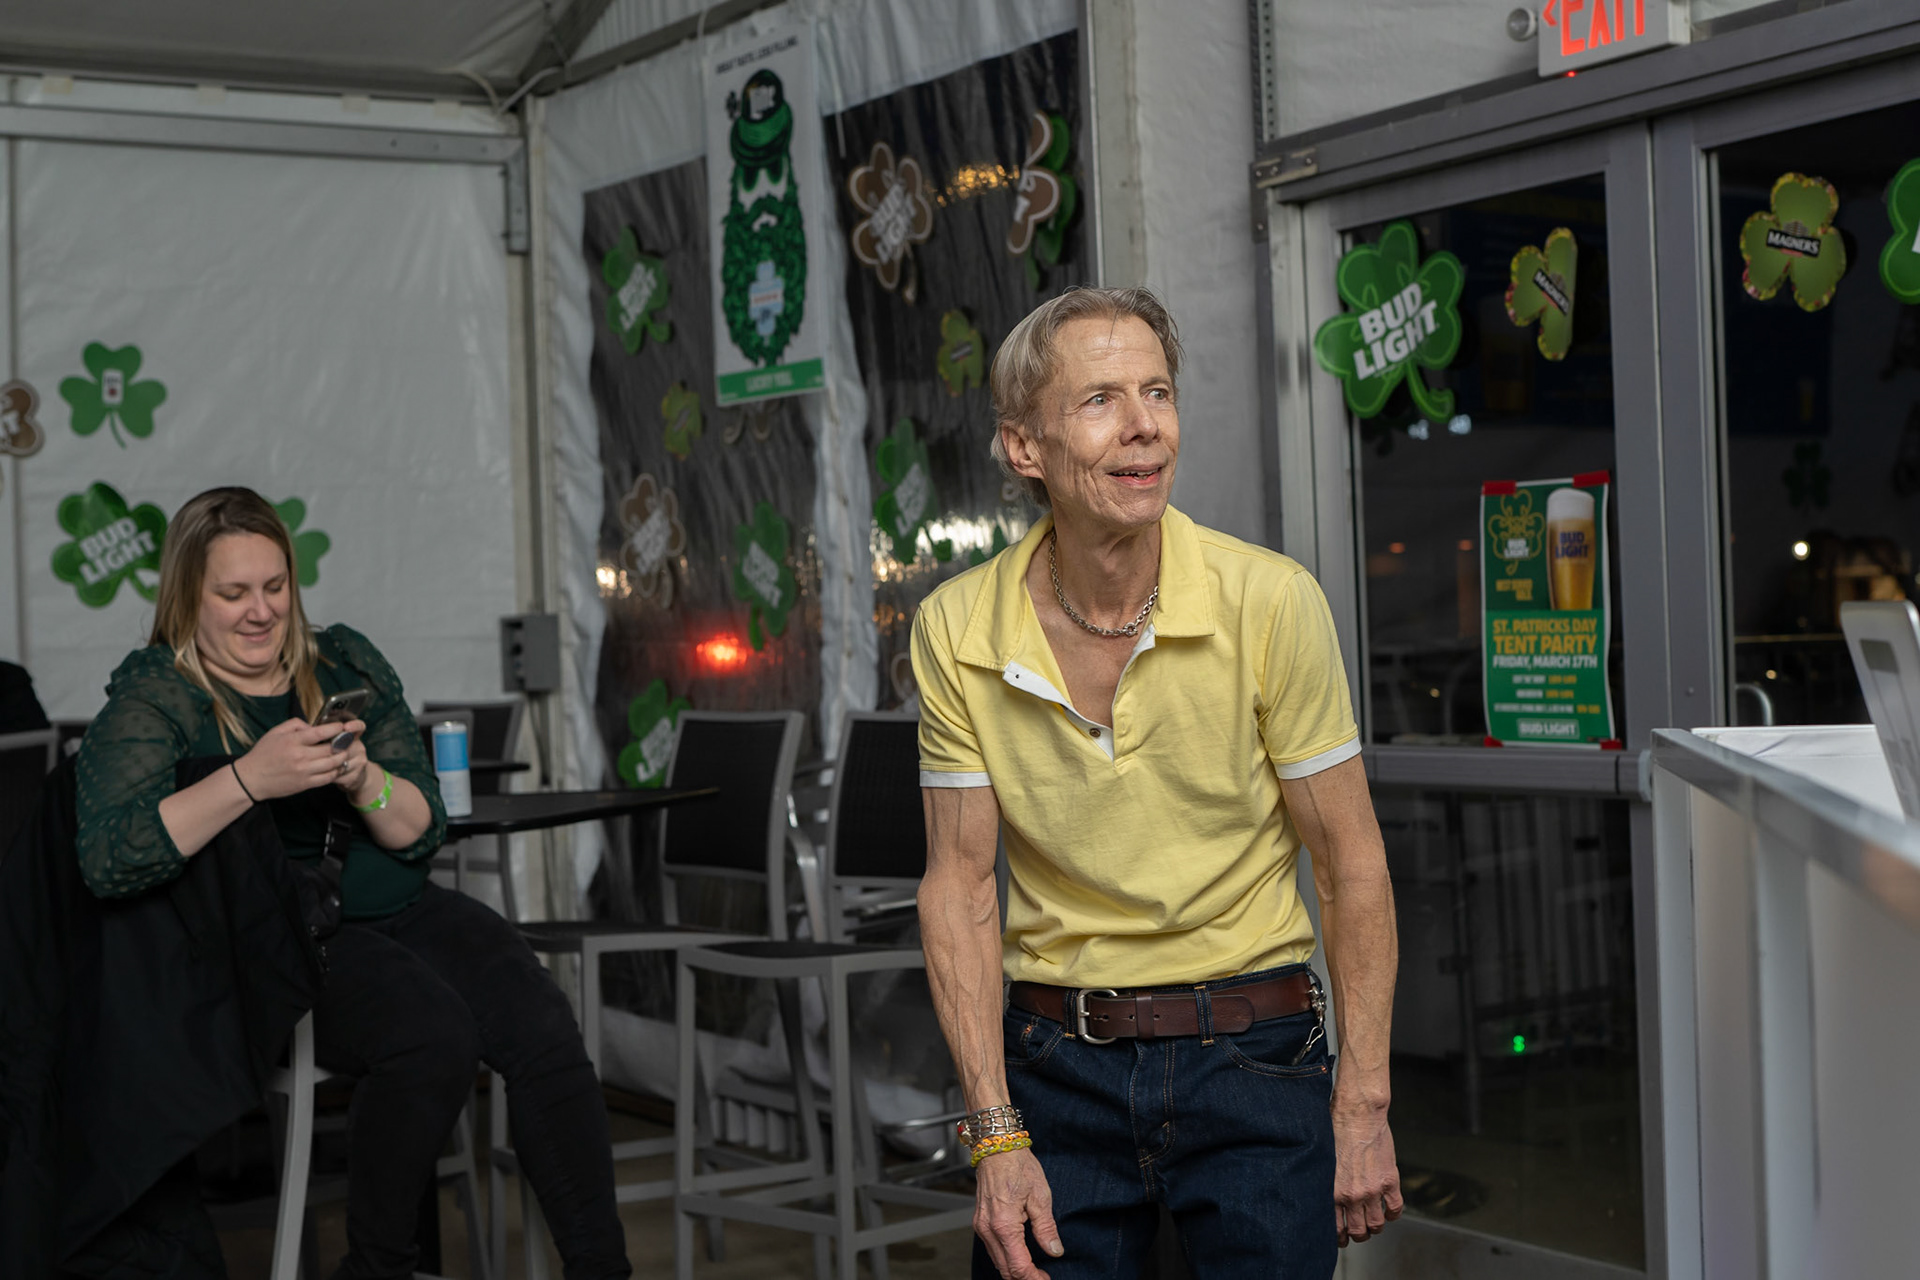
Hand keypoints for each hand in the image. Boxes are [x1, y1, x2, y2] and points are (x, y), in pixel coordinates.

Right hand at [235, 717, 367, 800]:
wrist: (251, 779)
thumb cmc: (263, 754)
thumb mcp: (275, 732)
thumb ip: (296, 725)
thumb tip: (313, 726)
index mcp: (293, 741)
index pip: (321, 732)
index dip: (336, 729)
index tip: (342, 727)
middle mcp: (300, 756)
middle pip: (331, 749)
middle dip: (343, 743)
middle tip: (347, 740)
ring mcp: (304, 771)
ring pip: (333, 764)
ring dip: (342, 757)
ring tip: (344, 752)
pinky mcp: (305, 784)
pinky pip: (328, 778)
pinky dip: (336, 771)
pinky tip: (336, 766)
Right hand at [974, 1147, 1061, 1279]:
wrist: (997, 1147)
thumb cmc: (1018, 1166)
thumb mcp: (1040, 1196)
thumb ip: (1046, 1228)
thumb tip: (1054, 1250)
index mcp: (1004, 1225)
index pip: (1019, 1267)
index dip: (1034, 1279)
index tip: (1046, 1279)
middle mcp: (988, 1229)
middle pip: (1005, 1270)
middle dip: (1024, 1278)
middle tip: (1042, 1277)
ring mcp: (981, 1226)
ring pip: (997, 1261)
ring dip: (1014, 1270)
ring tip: (1034, 1269)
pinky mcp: (980, 1221)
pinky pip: (991, 1249)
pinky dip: (1005, 1257)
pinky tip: (1019, 1254)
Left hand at [1332, 1100, 1401, 1245]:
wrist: (1357, 1114)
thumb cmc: (1335, 1131)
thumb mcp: (1322, 1162)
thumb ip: (1326, 1184)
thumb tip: (1323, 1200)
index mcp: (1332, 1191)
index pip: (1336, 1228)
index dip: (1340, 1238)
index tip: (1342, 1238)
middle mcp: (1352, 1195)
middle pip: (1358, 1231)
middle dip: (1358, 1235)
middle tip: (1359, 1231)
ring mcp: (1372, 1190)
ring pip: (1377, 1225)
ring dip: (1376, 1227)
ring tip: (1374, 1221)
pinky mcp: (1390, 1181)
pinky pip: (1396, 1209)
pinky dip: (1393, 1214)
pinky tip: (1389, 1210)